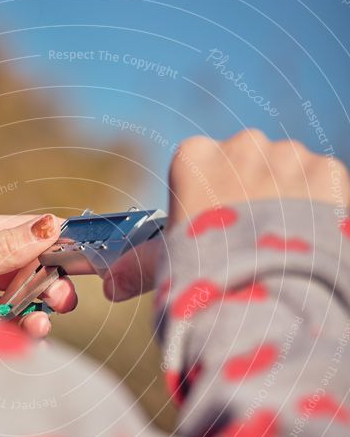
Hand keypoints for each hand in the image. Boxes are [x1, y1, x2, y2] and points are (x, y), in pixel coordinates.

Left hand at [0, 212, 77, 338]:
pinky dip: (23, 331)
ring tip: (39, 326)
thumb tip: (50, 225)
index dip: (52, 240)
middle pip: (27, 265)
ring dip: (37, 311)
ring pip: (22, 297)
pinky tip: (30, 338)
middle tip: (60, 299)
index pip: (21, 229)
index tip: (80, 254)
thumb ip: (2, 250)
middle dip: (47, 281)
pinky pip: (10, 323)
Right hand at [104, 129, 349, 300]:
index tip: (217, 229)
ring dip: (288, 200)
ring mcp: (287, 155)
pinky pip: (323, 185)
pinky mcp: (326, 171)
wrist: (265, 293)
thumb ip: (139, 266)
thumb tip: (110, 287)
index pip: (203, 167)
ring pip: (289, 172)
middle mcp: (241, 144)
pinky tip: (308, 239)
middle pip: (249, 164)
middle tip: (251, 241)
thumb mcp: (164, 267)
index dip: (211, 200)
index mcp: (194, 157)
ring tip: (281, 244)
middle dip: (253, 195)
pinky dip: (319, 209)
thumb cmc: (203, 275)